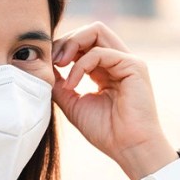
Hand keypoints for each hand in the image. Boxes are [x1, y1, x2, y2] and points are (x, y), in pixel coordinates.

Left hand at [52, 22, 174, 179]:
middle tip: (52, 61)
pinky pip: (100, 52)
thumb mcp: (73, 104)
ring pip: (97, 31)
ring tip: (59, 64)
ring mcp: (128, 61)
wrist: (129, 148)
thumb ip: (60, 84)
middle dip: (66, 40)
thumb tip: (45, 66)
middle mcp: (118, 62)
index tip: (48, 65)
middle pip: (91, 31)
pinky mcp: (134, 66)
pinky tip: (73, 84)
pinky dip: (80, 66)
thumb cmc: (106, 132)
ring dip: (72, 44)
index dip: (62, 48)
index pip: (83, 43)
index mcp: (106, 70)